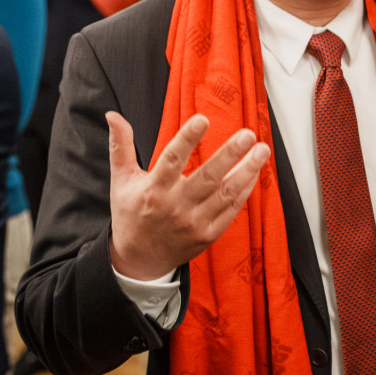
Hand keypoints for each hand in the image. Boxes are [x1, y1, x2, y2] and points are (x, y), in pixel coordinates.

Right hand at [107, 111, 271, 281]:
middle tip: (248, 134)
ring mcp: (194, 222)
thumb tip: (113, 115)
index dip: (187, 139)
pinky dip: (244, 189)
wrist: (140, 259)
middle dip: (230, 154)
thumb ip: (120, 146)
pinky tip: (254, 171)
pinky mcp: (209, 234)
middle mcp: (175, 206)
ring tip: (262, 150)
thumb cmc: (131, 214)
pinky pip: (232, 209)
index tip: (202, 119)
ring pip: (225, 193)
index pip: (172, 159)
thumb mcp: (120, 180)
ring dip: (247, 170)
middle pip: (207, 176)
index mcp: (153, 190)